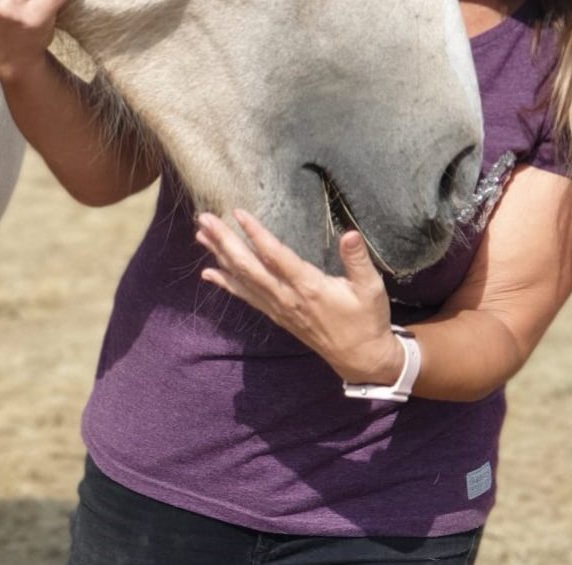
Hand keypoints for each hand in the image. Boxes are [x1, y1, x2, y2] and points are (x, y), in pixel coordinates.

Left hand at [195, 209, 403, 384]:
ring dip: (220, 256)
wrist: (360, 358)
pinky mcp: (276, 315)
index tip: (237, 213)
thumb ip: (358, 260)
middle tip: (205, 219)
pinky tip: (209, 272)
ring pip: (242, 280)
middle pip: (248, 266)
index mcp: (308, 287)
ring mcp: (278, 307)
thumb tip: (350, 234)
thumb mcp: (371, 288)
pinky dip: (226, 283)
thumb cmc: (367, 319)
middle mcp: (287, 297)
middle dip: (225, 241)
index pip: (275, 256)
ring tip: (200, 235)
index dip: (255, 234)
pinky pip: (246, 296)